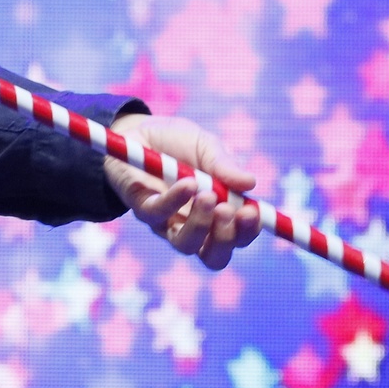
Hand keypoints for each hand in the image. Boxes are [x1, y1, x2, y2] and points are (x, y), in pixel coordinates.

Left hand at [101, 112, 262, 270]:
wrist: (136, 130)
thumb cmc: (177, 143)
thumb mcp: (205, 146)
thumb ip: (224, 164)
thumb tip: (250, 183)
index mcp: (218, 213)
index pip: (239, 237)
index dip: (248, 232)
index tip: (253, 212)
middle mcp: (194, 226)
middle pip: (215, 257)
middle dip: (227, 238)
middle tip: (228, 210)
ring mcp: (167, 222)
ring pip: (186, 245)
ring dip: (201, 225)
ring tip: (207, 196)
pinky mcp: (143, 209)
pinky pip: (158, 214)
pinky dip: (174, 201)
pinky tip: (187, 184)